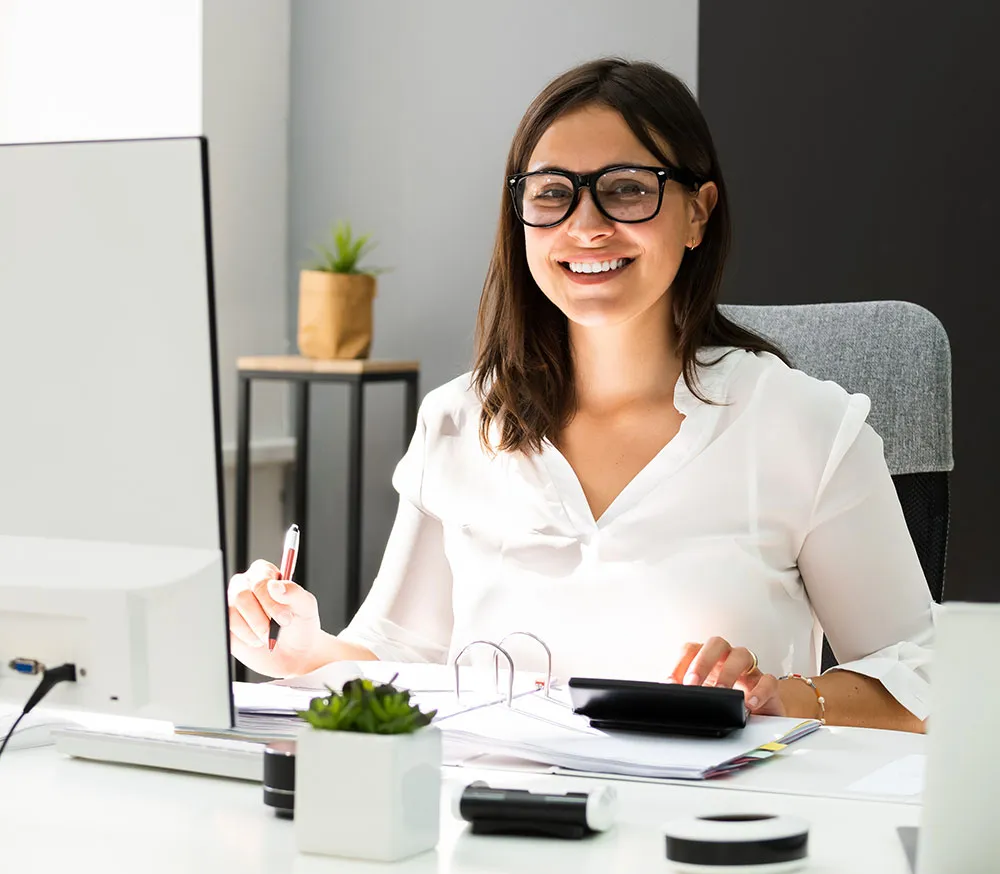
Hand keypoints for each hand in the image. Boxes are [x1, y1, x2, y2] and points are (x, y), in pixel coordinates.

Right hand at [227, 559, 322, 677]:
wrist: (294, 652)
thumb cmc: (300, 624)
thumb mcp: (306, 606)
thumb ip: (293, 592)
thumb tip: (275, 586)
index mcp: (265, 573)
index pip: (259, 581)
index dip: (270, 602)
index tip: (285, 618)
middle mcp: (246, 584)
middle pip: (241, 595)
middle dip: (261, 620)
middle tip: (275, 632)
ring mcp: (232, 603)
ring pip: (231, 612)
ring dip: (253, 629)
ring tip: (268, 637)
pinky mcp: (226, 621)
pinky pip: (226, 626)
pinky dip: (244, 636)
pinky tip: (256, 639)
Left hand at [669, 636, 785, 716]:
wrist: (758, 719)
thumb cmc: (725, 703)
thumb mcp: (700, 698)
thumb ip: (683, 693)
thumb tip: (666, 694)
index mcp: (708, 659)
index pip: (692, 649)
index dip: (680, 663)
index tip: (671, 682)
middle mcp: (728, 659)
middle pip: (716, 644)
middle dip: (702, 662)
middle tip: (692, 683)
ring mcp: (749, 670)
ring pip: (742, 655)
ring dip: (728, 673)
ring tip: (721, 692)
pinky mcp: (768, 687)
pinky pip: (768, 681)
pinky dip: (760, 690)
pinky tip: (749, 703)